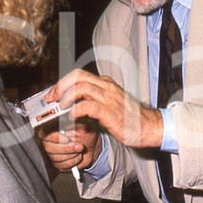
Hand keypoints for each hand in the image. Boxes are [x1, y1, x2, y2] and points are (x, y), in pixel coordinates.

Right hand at [37, 116, 101, 172]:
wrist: (92, 146)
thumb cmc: (86, 133)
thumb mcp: (83, 124)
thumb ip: (75, 119)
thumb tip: (70, 115)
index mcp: (52, 128)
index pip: (44, 133)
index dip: (55, 137)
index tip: (67, 139)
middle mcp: (48, 140)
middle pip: (49, 147)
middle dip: (67, 148)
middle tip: (79, 146)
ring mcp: (51, 153)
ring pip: (54, 157)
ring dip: (71, 155)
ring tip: (80, 150)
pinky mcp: (56, 163)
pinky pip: (60, 165)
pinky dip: (72, 162)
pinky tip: (78, 157)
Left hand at [46, 69, 163, 148]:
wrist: (150, 127)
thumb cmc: (131, 119)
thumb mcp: (111, 104)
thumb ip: (95, 102)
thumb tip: (75, 106)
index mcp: (106, 83)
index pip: (79, 75)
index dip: (63, 83)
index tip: (53, 95)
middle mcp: (106, 87)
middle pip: (77, 76)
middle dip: (60, 86)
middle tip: (52, 99)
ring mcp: (108, 98)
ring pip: (80, 87)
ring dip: (65, 97)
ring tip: (60, 108)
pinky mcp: (109, 112)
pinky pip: (86, 106)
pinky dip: (74, 111)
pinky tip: (71, 118)